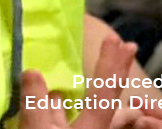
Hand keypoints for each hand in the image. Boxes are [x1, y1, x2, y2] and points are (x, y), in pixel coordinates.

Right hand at [19, 34, 137, 127]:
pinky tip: (53, 95)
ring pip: (87, 109)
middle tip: (128, 45)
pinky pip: (64, 119)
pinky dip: (60, 104)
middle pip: (106, 96)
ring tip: (96, 67)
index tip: (117, 40)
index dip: (110, 63)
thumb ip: (35, 103)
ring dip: (91, 88)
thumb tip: (33, 71)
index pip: (105, 90)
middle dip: (115, 70)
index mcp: (92, 127)